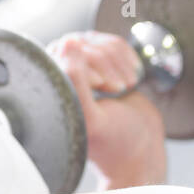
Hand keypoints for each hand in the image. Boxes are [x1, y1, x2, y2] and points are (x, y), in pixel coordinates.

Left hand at [46, 31, 166, 188]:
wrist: (141, 151)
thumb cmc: (113, 143)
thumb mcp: (91, 117)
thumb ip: (74, 80)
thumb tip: (69, 41)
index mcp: (52, 94)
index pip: (62, 54)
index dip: (86, 65)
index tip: (100, 88)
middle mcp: (63, 80)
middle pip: (84, 44)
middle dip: (107, 66)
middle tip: (115, 91)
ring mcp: (85, 71)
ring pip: (102, 43)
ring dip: (120, 65)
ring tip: (122, 90)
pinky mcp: (105, 66)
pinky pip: (115, 45)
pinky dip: (128, 60)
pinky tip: (130, 81)